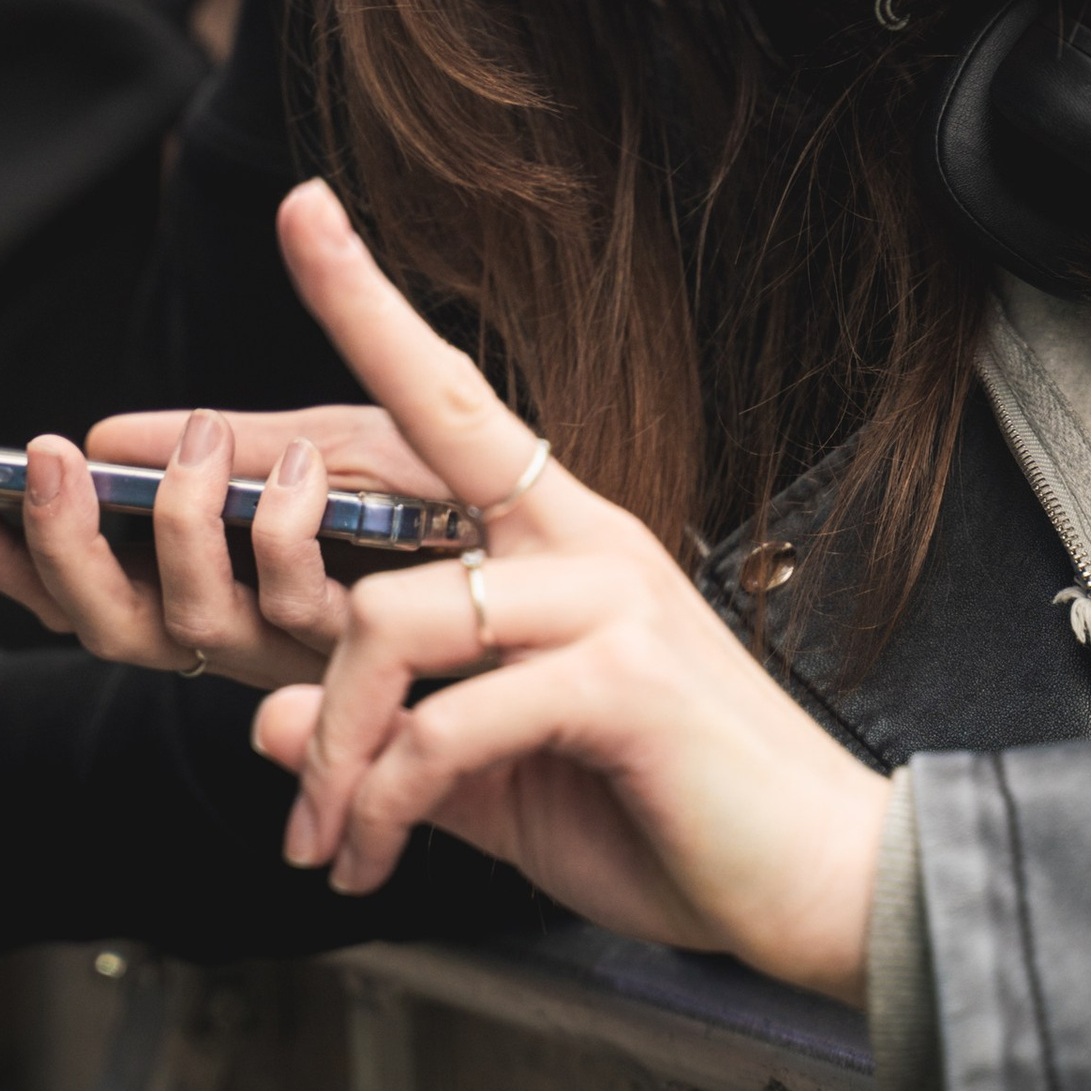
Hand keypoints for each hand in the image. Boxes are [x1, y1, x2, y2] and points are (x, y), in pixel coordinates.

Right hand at [0, 392, 448, 689]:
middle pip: (109, 626)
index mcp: (216, 596)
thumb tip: (113, 435)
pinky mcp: (375, 664)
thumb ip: (241, 452)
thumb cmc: (468, 518)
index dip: (0, 551)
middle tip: (50, 456)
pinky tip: (310, 462)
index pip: (77, 587)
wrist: (593, 625)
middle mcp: (247, 644)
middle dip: (61, 542)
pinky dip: (286, 526)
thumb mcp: (343, 452)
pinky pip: (302, 608)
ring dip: (178, 521)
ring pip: (190, 625)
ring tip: (201, 436)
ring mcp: (308, 662)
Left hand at [249, 185, 889, 1005]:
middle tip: (278, 776)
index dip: (366, 302)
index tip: (304, 208)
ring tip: (328, 842)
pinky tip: (374, 857)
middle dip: (275, 583)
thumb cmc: (673, 814)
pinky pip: (442, 725)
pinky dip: (383, 803)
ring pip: (387, 623)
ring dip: (333, 753)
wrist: (827, 882)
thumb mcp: (501, 775)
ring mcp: (606, 599)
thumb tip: (263, 719)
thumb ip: (390, 741)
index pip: (447, 393)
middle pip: (386, 488)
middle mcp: (584, 539)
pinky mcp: (621, 679)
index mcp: (560, 537)